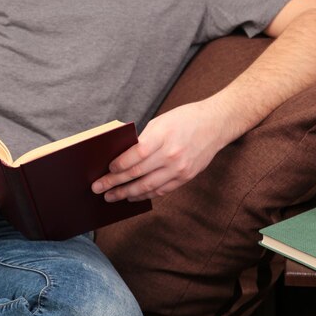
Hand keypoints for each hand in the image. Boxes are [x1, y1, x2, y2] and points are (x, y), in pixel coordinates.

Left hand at [92, 101, 227, 201]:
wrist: (216, 124)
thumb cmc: (185, 119)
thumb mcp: (161, 122)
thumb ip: (143, 140)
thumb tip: (121, 158)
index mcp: (163, 136)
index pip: (136, 155)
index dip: (118, 166)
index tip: (106, 170)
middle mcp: (172, 154)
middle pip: (138, 173)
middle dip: (115, 183)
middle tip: (98, 189)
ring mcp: (180, 168)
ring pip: (148, 186)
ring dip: (127, 193)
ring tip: (112, 196)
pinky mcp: (186, 177)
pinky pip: (162, 190)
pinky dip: (145, 195)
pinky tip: (133, 196)